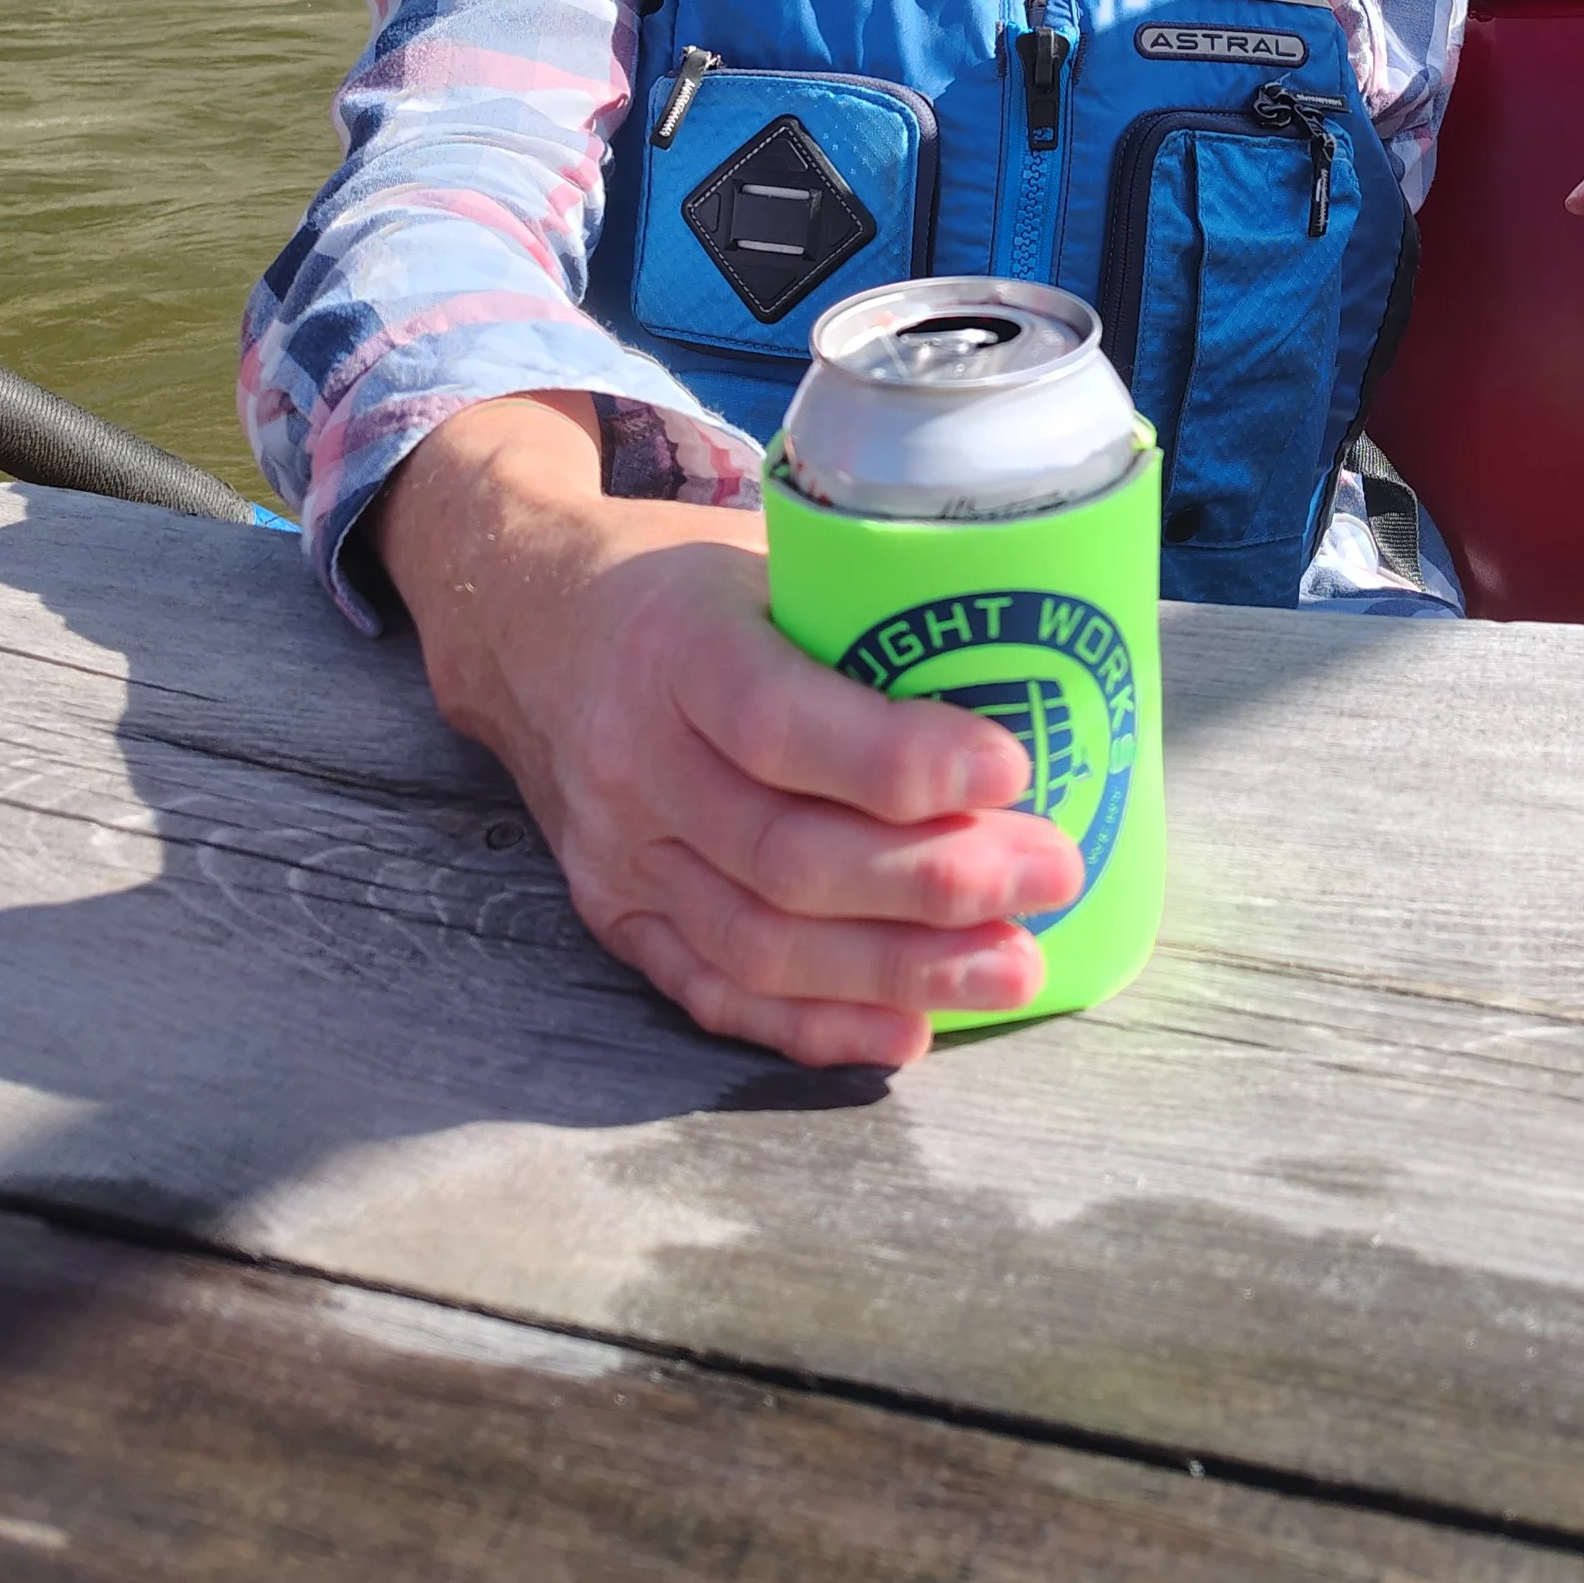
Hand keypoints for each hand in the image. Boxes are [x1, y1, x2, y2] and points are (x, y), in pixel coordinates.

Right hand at [376, 396, 1082, 1067]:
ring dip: (900, 969)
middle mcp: (633, 758)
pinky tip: (912, 1030)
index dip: (899, 761)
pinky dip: (817, 1026)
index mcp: (674, 646)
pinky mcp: (614, 914)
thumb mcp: (761, 552)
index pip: (781, 723)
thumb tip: (1038, 655)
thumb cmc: (684, 583)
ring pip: (761, 941)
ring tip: (1015, 965)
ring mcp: (617, 851)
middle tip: (1053, 871)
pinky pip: (714, 991)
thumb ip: (866, 608)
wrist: (530, 624)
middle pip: (787, 854)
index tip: (1014, 766)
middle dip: (936, 880)